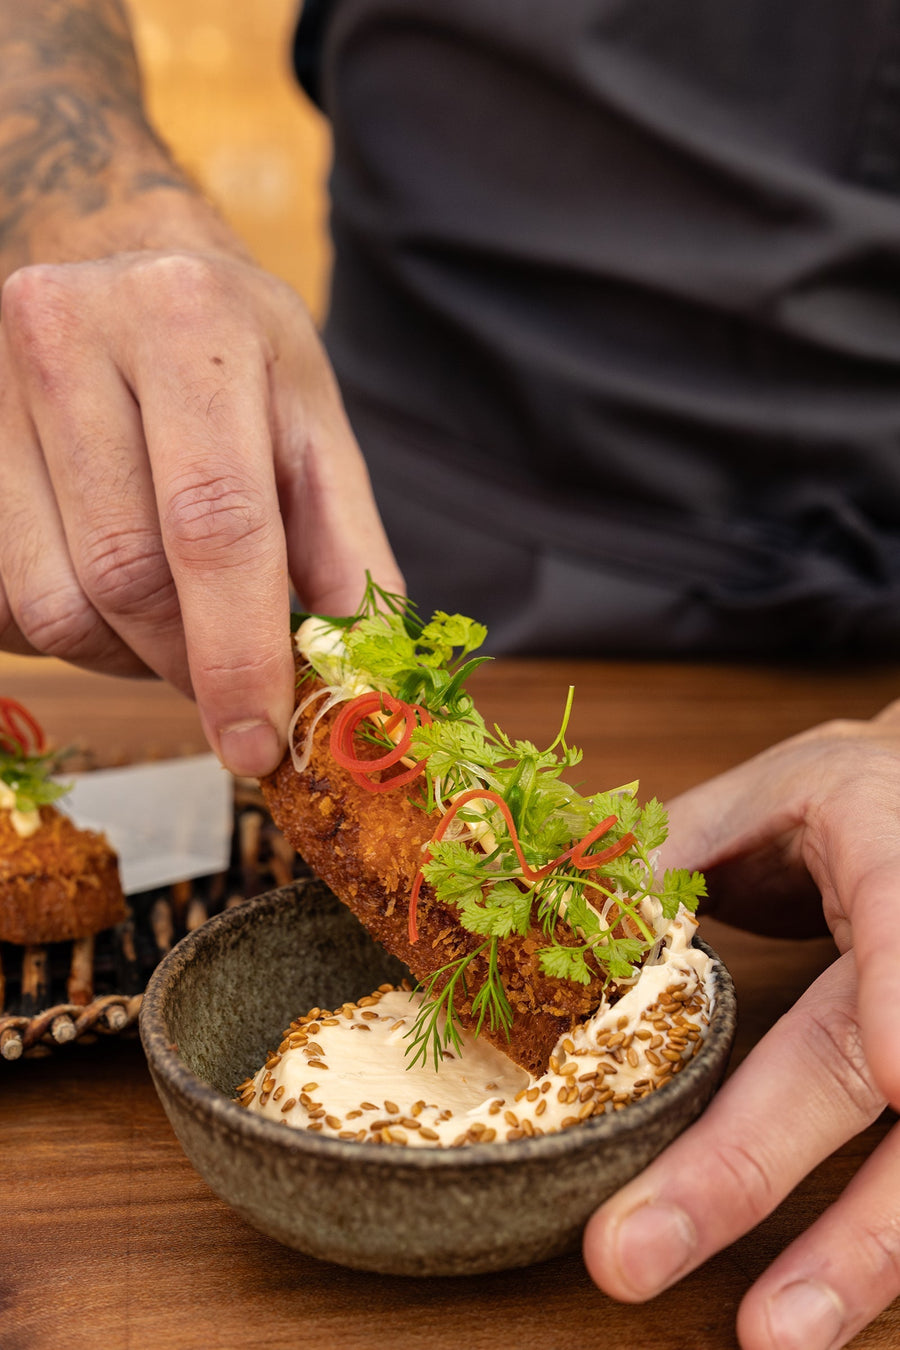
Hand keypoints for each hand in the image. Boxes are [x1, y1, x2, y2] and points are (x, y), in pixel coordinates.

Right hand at [0, 249, 401, 774]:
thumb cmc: (238, 356)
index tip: (256, 740)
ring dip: (127, 656)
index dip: (237, 652)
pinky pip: (7, 600)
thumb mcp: (315, 428)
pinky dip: (76, 633)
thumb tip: (356, 682)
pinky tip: (117, 594)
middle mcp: (72, 334)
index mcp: (190, 321)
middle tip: (231, 689)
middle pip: (126, 575)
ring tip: (178, 625)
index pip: (214, 521)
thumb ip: (347, 552)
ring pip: (54, 602)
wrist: (121, 263)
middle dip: (189, 662)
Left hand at [584, 702, 899, 1348]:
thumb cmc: (855, 797)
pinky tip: (823, 1302)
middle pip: (871, 1071)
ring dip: (857, 1254)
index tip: (894, 1074)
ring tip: (772, 1335)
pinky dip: (881, 1247)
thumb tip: (548, 915)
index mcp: (888, 844)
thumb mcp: (768, 792)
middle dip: (759, 1166)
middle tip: (637, 1253)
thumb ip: (673, 849)